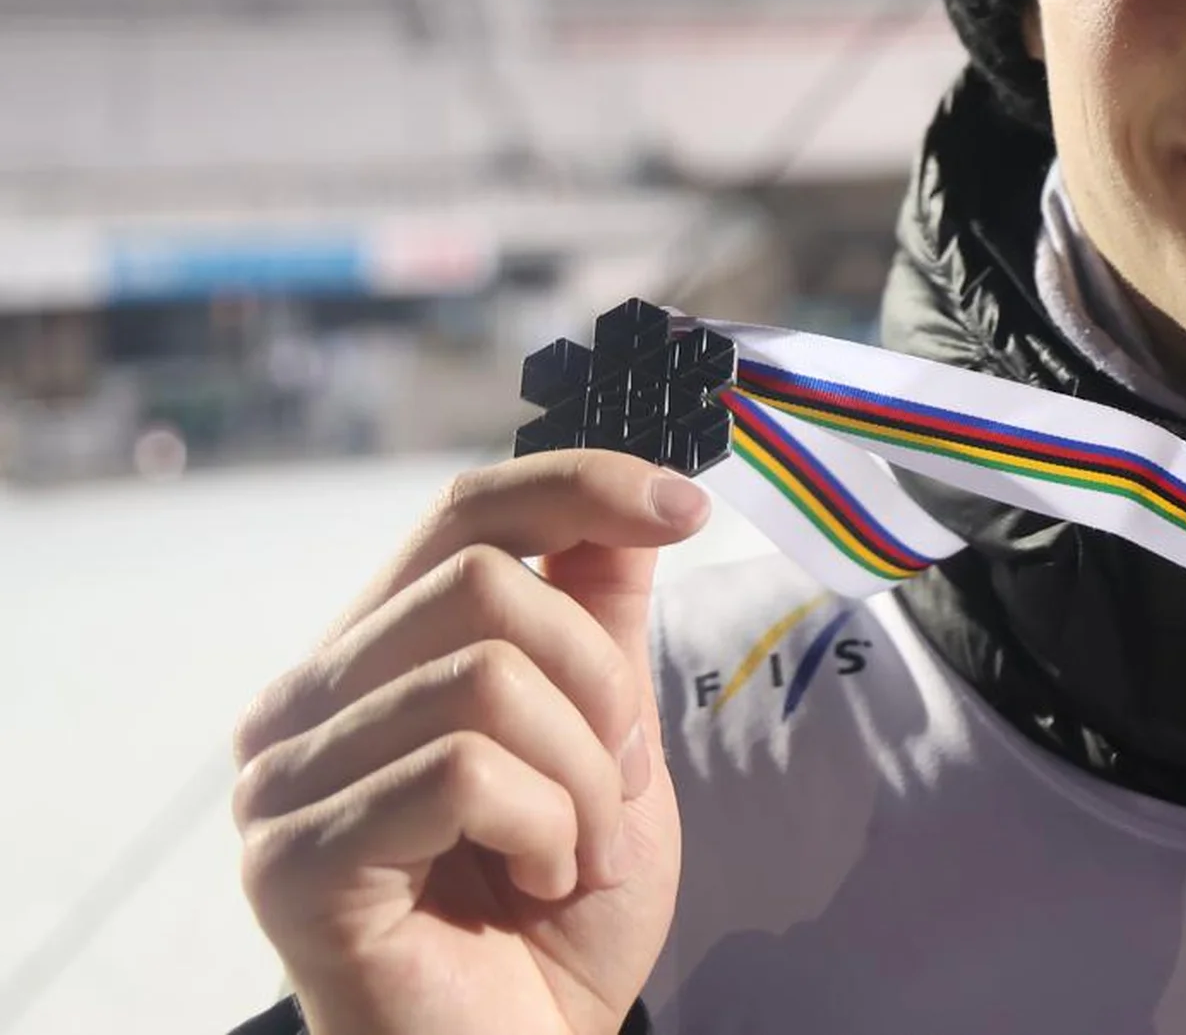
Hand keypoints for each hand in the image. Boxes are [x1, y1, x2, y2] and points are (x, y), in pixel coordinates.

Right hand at [231, 450, 709, 1034]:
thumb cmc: (556, 917)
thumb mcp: (606, 740)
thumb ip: (599, 618)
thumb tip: (634, 498)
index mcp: (368, 659)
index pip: (465, 514)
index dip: (579, 485)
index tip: (685, 507)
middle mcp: (301, 707)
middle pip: (484, 582)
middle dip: (598, 684)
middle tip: (617, 783)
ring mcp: (282, 783)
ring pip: (482, 677)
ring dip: (580, 775)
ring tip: (576, 852)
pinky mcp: (293, 860)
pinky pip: (460, 772)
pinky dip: (543, 827)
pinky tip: (537, 883)